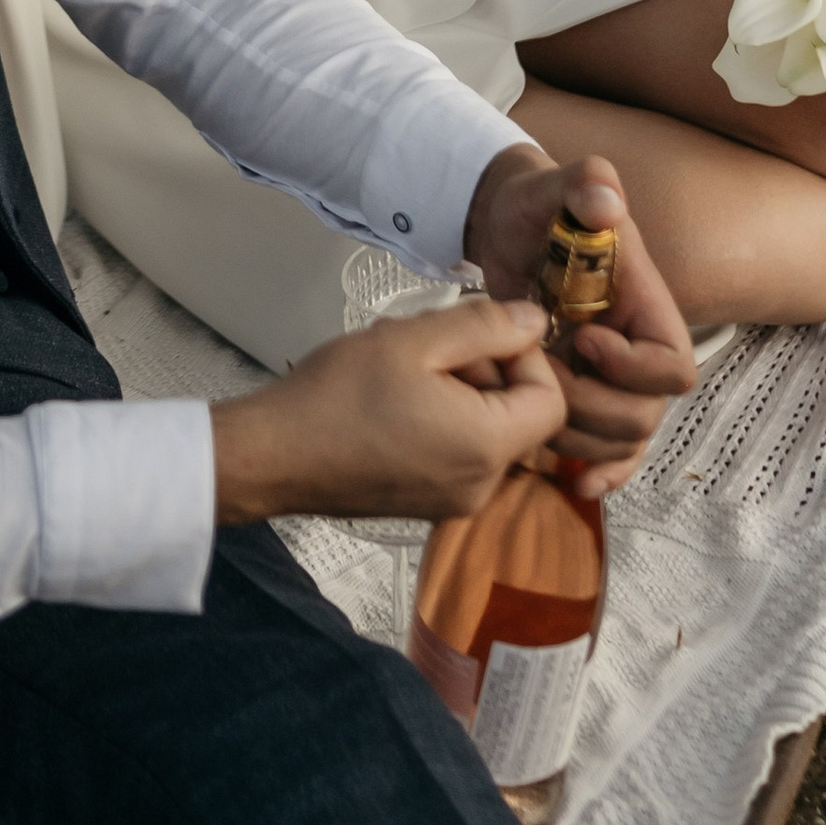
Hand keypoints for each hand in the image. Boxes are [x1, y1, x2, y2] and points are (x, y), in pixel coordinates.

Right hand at [209, 295, 567, 528]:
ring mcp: (453, 502)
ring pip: (487, 433)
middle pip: (520, 417)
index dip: (526, 358)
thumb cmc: (337, 396)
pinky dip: (443, 420)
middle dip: (487, 371)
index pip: (552, 400)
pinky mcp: (426, 504)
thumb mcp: (414, 340)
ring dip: (461, 392)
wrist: (273, 454)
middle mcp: (481, 486)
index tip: (479, 335)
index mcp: (486, 447)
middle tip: (431, 345)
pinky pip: (459, 454)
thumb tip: (535, 320)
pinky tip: (395, 398)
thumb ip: (485, 325)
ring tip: (405, 368)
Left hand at [461, 148, 694, 499]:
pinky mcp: (588, 392)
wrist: (508, 227)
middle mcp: (637, 345)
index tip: (580, 337)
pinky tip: (575, 481)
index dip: (632, 368)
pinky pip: (614, 450)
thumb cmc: (535, 206)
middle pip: (646, 413)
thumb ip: (584, 184)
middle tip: (541, 374)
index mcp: (645, 303)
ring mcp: (613, 375)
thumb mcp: (552, 187)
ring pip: (624, 438)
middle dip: (591, 408)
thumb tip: (605, 202)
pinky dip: (600, 470)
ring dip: (578, 435)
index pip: (672, 364)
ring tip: (530, 399)